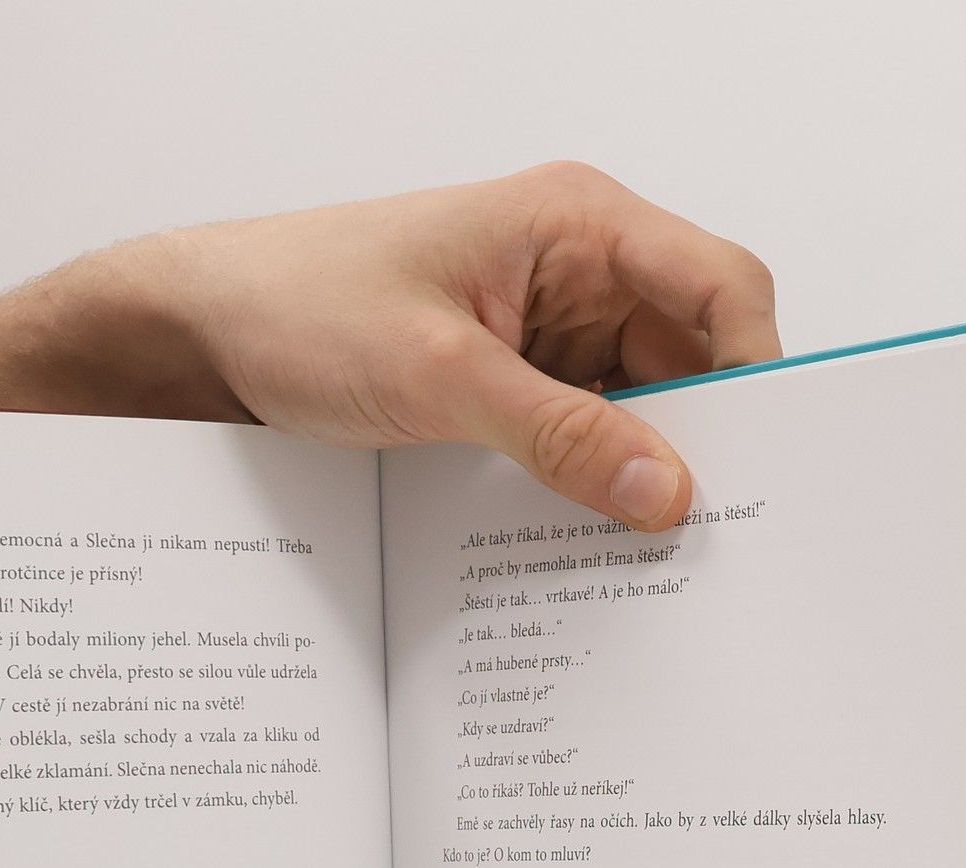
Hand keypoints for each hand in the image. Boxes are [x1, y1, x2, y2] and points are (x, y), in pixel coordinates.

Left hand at [162, 163, 779, 530]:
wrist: (207, 330)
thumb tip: (666, 491)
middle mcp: (576, 268)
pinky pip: (583, 431)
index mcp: (577, 222)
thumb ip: (557, 436)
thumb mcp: (437, 377)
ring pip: (640, 404)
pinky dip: (591, 478)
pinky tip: (586, 534)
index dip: (758, 371)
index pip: (720, 285)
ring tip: (646, 547)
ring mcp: (546, 327)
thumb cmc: (300, 306)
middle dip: (704, 437)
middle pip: (692, 354)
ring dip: (642, 468)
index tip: (759, 464)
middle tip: (710, 528)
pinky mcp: (512, 379)